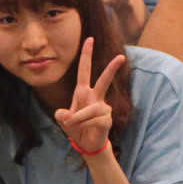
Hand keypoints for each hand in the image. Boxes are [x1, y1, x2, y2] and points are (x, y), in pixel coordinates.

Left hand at [52, 36, 122, 155]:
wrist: (86, 144)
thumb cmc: (76, 128)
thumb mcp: (63, 120)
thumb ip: (61, 116)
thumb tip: (65, 114)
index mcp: (83, 92)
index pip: (84, 71)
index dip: (86, 55)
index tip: (89, 39)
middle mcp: (95, 97)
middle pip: (104, 80)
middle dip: (112, 69)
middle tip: (121, 57)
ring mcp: (103, 107)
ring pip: (93, 109)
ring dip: (80, 118)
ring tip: (73, 124)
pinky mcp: (108, 119)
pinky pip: (95, 120)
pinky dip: (86, 125)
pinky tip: (86, 130)